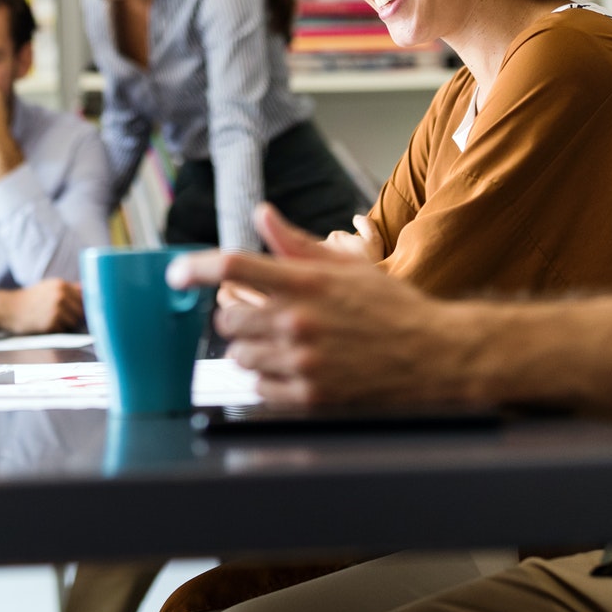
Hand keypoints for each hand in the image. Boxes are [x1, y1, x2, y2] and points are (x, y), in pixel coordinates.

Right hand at [0, 278, 84, 333]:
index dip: (85, 306)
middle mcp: (59, 296)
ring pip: (74, 322)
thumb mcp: (49, 287)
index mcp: (61, 285)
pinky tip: (48, 325)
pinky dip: (59, 330)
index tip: (84, 311)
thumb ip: (69, 288)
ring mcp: (55, 310)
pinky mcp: (50, 324)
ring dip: (68, 324)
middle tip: (65, 318)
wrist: (10, 309)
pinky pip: (64, 330)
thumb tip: (90, 290)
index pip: (84, 297)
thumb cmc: (32, 299)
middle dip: (76, 316)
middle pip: (81, 311)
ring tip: (55, 320)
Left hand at [168, 204, 470, 406]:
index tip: (177, 273)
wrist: (434, 355)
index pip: (233, 267)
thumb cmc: (391, 308)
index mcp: (307, 282)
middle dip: (236, 315)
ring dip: (251, 348)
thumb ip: (296, 243)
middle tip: (260, 315)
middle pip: (226, 317)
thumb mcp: (347, 267)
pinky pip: (260, 388)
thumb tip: (261, 215)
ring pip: (239, 355)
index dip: (195, 268)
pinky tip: (294, 369)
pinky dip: (268, 379)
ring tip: (284, 343)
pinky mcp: (310, 397)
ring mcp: (302, 362)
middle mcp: (299, 321)